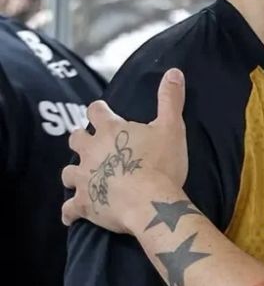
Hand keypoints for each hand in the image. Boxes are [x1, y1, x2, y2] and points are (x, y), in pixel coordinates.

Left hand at [62, 68, 189, 234]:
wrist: (151, 203)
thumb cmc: (162, 164)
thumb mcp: (172, 127)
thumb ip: (170, 99)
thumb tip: (174, 71)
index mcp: (110, 130)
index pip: (96, 111)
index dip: (99, 111)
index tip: (102, 111)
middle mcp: (90, 151)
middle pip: (76, 138)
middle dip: (82, 139)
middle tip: (92, 144)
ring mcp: (84, 178)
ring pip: (68, 172)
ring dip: (75, 173)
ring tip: (83, 177)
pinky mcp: (83, 204)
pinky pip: (68, 209)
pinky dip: (70, 211)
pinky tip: (72, 214)